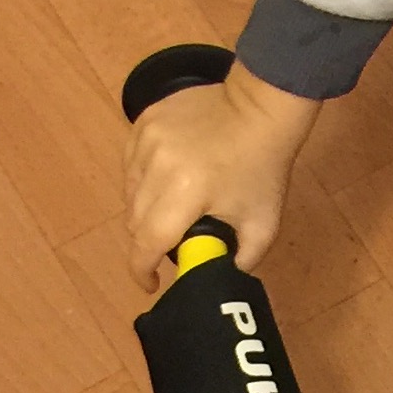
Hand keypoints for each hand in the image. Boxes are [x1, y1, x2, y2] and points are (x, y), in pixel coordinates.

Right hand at [123, 62, 320, 288]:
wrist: (261, 107)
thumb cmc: (263, 167)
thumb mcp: (262, 225)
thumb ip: (239, 262)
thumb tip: (210, 277)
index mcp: (185, 193)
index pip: (147, 243)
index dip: (142, 270)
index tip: (151, 284)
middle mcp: (157, 166)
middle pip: (135, 221)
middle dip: (149, 241)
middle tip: (172, 241)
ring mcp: (147, 140)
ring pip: (129, 192)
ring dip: (144, 209)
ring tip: (171, 208)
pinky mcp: (144, 121)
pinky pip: (131, 163)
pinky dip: (142, 178)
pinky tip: (165, 178)